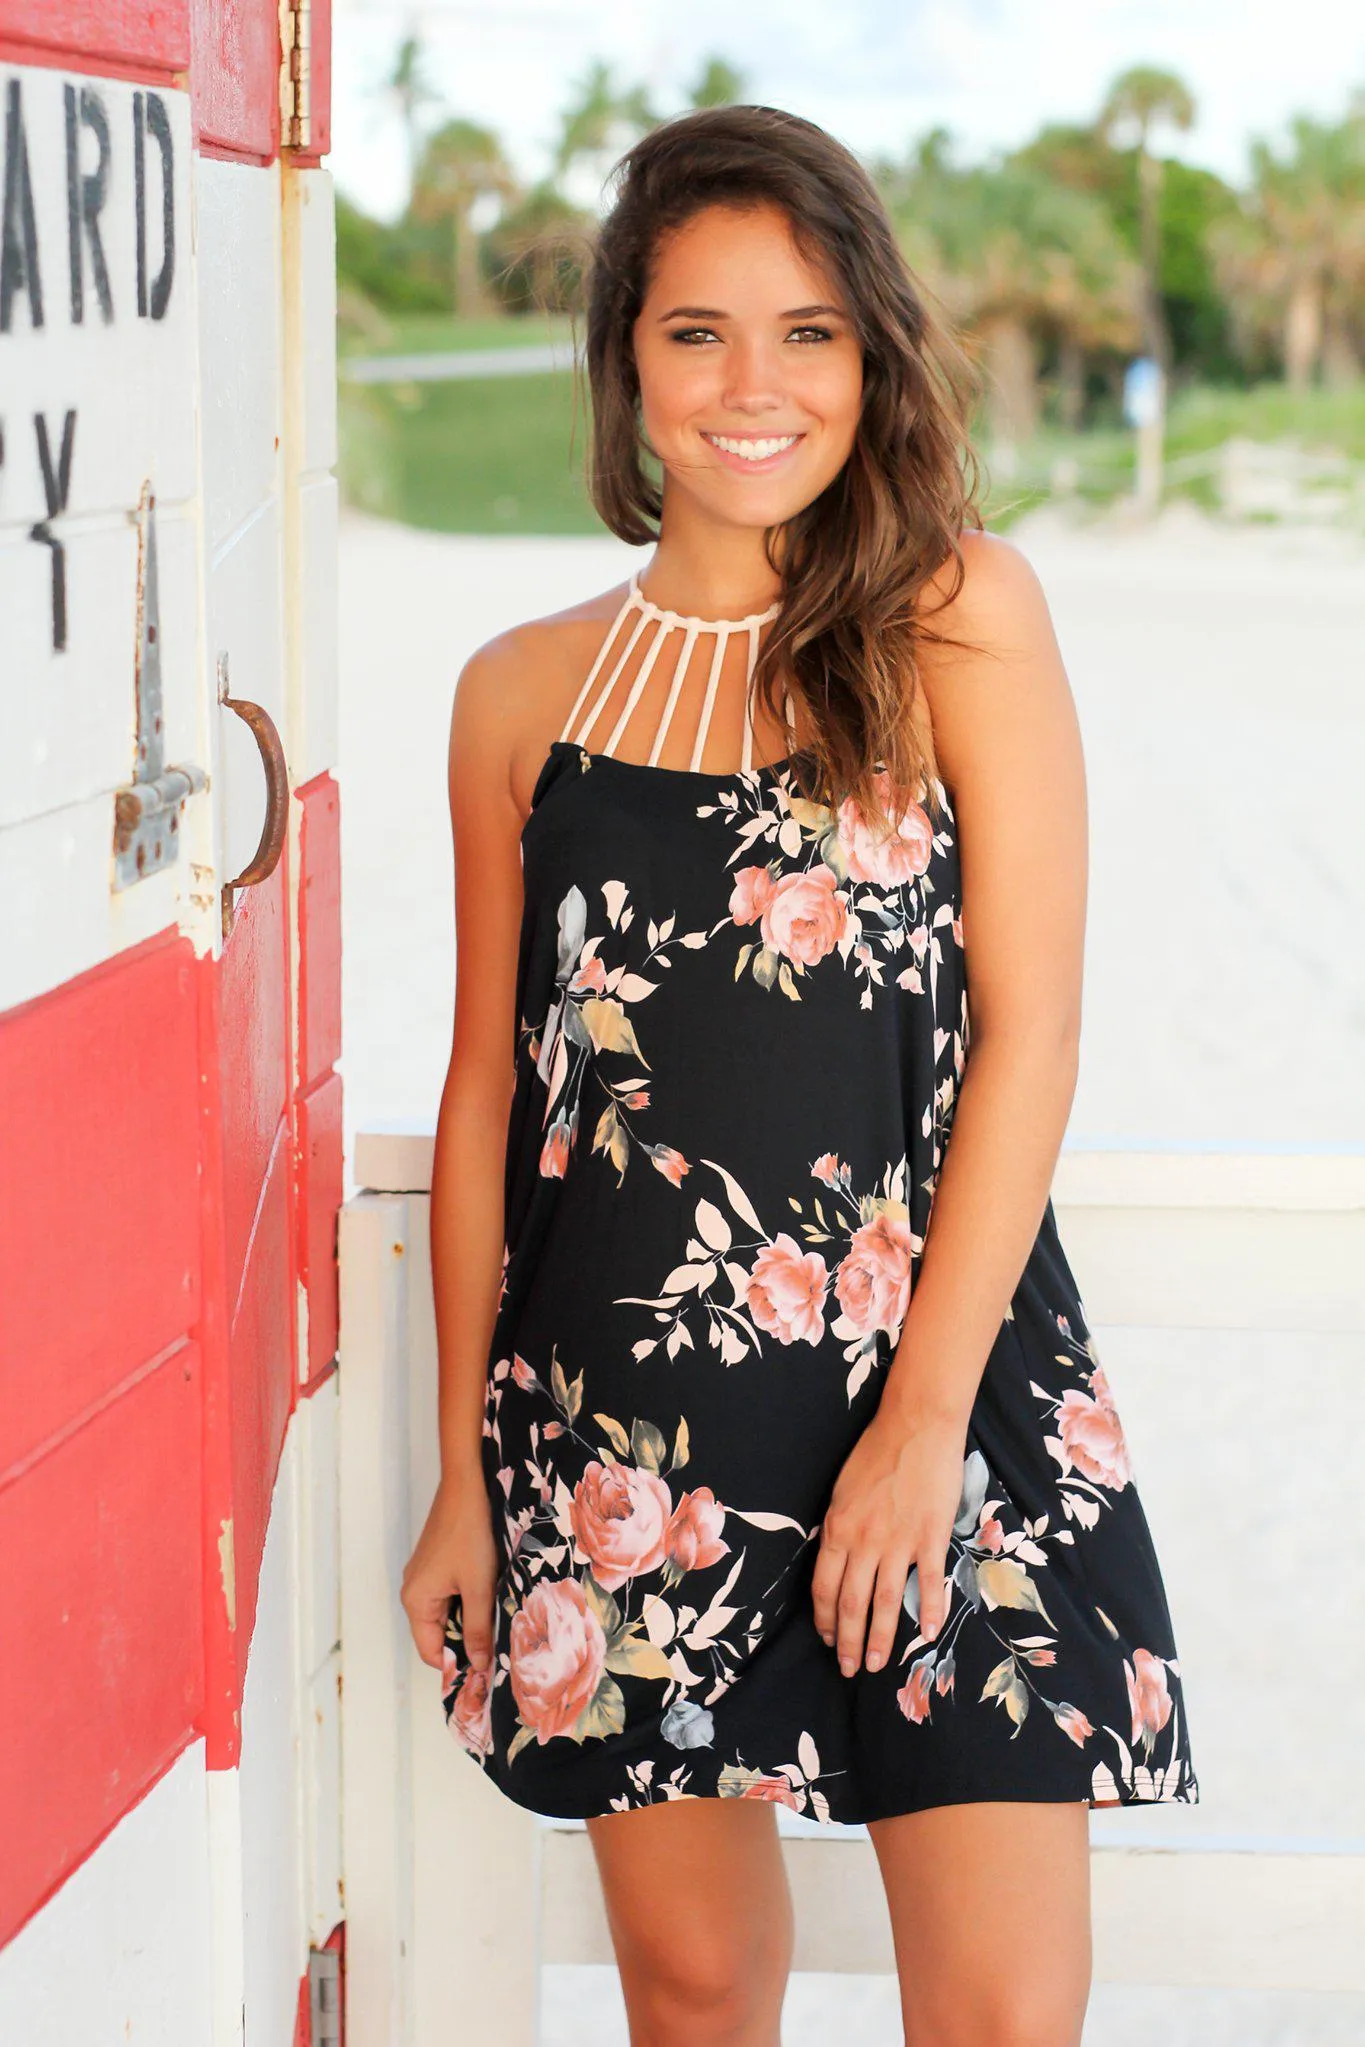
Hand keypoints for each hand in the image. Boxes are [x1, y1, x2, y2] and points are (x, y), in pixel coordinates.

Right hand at [401, 1472, 497, 1673]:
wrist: (468, 1485)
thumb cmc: (471, 1533)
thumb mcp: (479, 1586)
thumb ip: (478, 1629)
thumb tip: (478, 1665)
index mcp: (416, 1601)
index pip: (431, 1652)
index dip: (457, 1666)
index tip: (486, 1674)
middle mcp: (414, 1591)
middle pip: (438, 1633)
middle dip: (467, 1643)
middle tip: (499, 1649)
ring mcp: (424, 1576)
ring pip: (447, 1613)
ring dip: (471, 1620)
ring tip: (500, 1622)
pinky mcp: (436, 1562)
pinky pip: (450, 1594)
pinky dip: (469, 1601)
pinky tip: (491, 1596)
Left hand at [811, 1403, 966, 1676]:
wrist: (915, 1426)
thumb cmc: (875, 1453)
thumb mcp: (841, 1491)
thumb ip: (839, 1529)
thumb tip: (834, 1562)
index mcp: (838, 1529)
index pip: (824, 1587)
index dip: (824, 1620)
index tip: (828, 1640)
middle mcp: (864, 1541)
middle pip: (851, 1603)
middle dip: (849, 1641)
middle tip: (849, 1668)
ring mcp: (899, 1541)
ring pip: (886, 1602)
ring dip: (881, 1638)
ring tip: (878, 1664)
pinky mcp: (931, 1536)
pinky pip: (929, 1582)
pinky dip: (930, 1611)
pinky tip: (929, 1634)